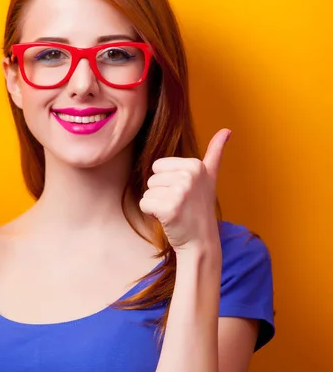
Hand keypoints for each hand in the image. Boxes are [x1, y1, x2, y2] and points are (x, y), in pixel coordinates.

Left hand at [139, 129, 230, 251]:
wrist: (201, 241)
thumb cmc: (200, 208)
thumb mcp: (210, 177)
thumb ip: (215, 152)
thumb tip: (226, 130)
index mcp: (195, 165)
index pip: (158, 166)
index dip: (166, 181)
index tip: (184, 193)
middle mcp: (189, 176)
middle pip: (152, 178)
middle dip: (161, 193)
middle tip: (180, 205)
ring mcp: (180, 192)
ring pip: (147, 191)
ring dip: (157, 204)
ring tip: (176, 212)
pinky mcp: (169, 208)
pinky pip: (144, 204)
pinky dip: (151, 214)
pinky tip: (168, 219)